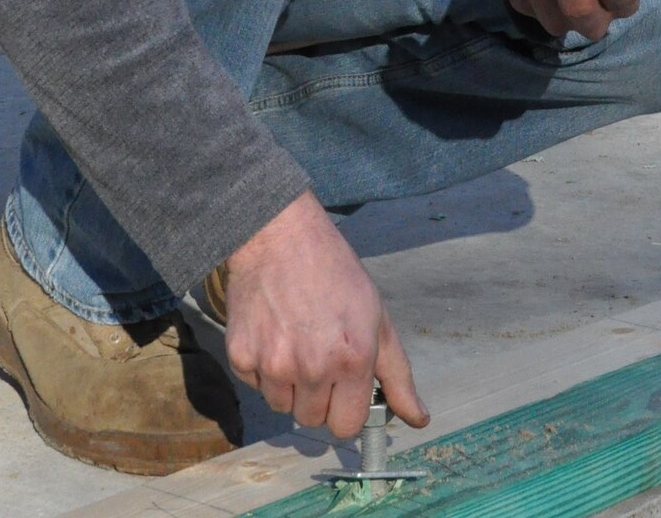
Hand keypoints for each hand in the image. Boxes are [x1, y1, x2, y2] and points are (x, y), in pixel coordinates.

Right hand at [223, 191, 428, 440]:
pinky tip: (272, 332)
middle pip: (312, 420)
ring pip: (282, 406)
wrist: (280, 235)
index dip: (346, 409)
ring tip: (294, 341)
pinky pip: (255, 385)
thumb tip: (419, 419)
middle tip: (318, 356)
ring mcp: (273, 364)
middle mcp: (313, 368)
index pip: (346, 426)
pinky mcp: (241, 356)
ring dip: (288, 385)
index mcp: (352, 360)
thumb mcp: (378, 316)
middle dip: (317, 396)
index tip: (344, 390)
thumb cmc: (334, 272)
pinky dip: (262, 368)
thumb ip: (398, 374)